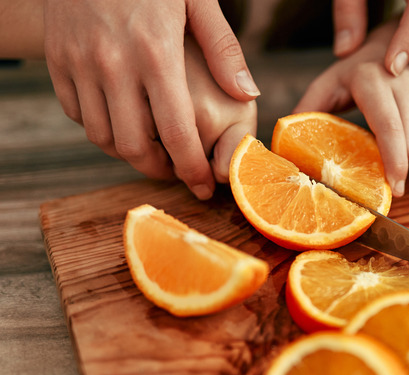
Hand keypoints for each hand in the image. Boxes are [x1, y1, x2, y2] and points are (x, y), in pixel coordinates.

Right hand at [42, 0, 258, 199]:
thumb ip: (223, 49)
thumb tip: (247, 95)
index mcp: (156, 53)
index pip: (176, 132)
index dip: (191, 168)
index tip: (204, 186)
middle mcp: (113, 64)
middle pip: (134, 146)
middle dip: (160, 170)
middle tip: (179, 172)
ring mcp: (78, 63)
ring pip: (101, 137)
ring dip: (129, 155)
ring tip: (153, 153)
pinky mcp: (56, 59)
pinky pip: (76, 114)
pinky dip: (99, 128)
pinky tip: (123, 122)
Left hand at [295, 22, 408, 196]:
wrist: (394, 44)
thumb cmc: (356, 71)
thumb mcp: (329, 84)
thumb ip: (308, 110)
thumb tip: (284, 145)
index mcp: (372, 79)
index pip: (388, 127)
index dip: (392, 160)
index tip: (392, 189)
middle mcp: (403, 80)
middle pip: (406, 142)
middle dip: (395, 168)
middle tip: (384, 184)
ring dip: (402, 155)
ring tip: (386, 150)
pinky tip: (402, 137)